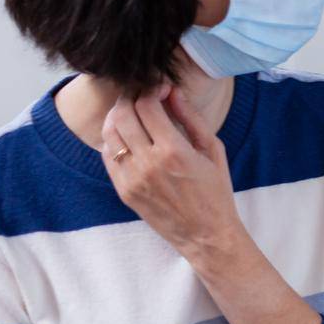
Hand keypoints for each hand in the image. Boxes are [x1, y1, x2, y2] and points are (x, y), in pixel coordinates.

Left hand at [102, 86, 243, 264]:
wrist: (206, 235)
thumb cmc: (216, 192)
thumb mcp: (213, 151)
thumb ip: (192, 118)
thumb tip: (172, 92)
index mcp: (174, 151)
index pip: (147, 106)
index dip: (151, 89)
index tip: (160, 88)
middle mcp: (148, 163)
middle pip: (122, 114)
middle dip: (130, 98)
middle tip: (141, 95)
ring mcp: (132, 178)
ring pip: (109, 133)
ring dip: (117, 116)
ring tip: (131, 113)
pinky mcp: (123, 190)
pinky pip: (107, 155)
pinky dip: (113, 140)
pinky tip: (128, 137)